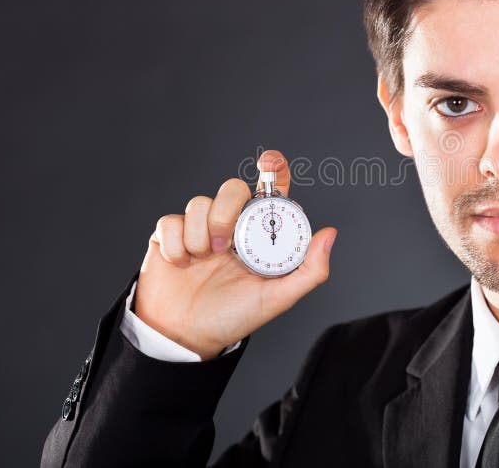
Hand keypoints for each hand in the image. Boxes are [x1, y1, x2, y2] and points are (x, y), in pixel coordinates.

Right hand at [134, 149, 336, 359]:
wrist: (185, 336)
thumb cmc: (233, 317)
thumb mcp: (277, 298)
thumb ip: (309, 270)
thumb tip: (330, 234)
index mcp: (258, 234)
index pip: (269, 190)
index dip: (273, 168)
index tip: (270, 161)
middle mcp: (230, 225)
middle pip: (231, 188)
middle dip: (226, 213)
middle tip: (224, 246)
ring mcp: (199, 228)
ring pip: (199, 202)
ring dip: (199, 236)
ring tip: (201, 262)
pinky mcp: (169, 236)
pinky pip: (170, 221)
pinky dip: (176, 246)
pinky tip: (180, 265)